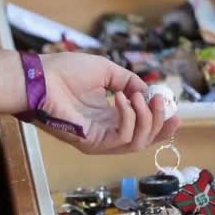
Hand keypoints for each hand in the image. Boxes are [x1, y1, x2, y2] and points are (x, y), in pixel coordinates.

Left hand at [36, 52, 179, 153]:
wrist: (39, 78)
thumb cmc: (65, 72)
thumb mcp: (107, 71)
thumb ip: (129, 82)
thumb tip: (148, 91)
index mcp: (111, 117)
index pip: (143, 128)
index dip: (162, 121)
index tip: (175, 109)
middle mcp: (108, 132)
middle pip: (146, 139)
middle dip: (160, 121)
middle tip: (160, 101)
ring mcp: (100, 140)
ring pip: (138, 142)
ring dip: (145, 118)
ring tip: (137, 96)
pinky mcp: (93, 143)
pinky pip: (122, 138)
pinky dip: (128, 117)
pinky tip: (122, 99)